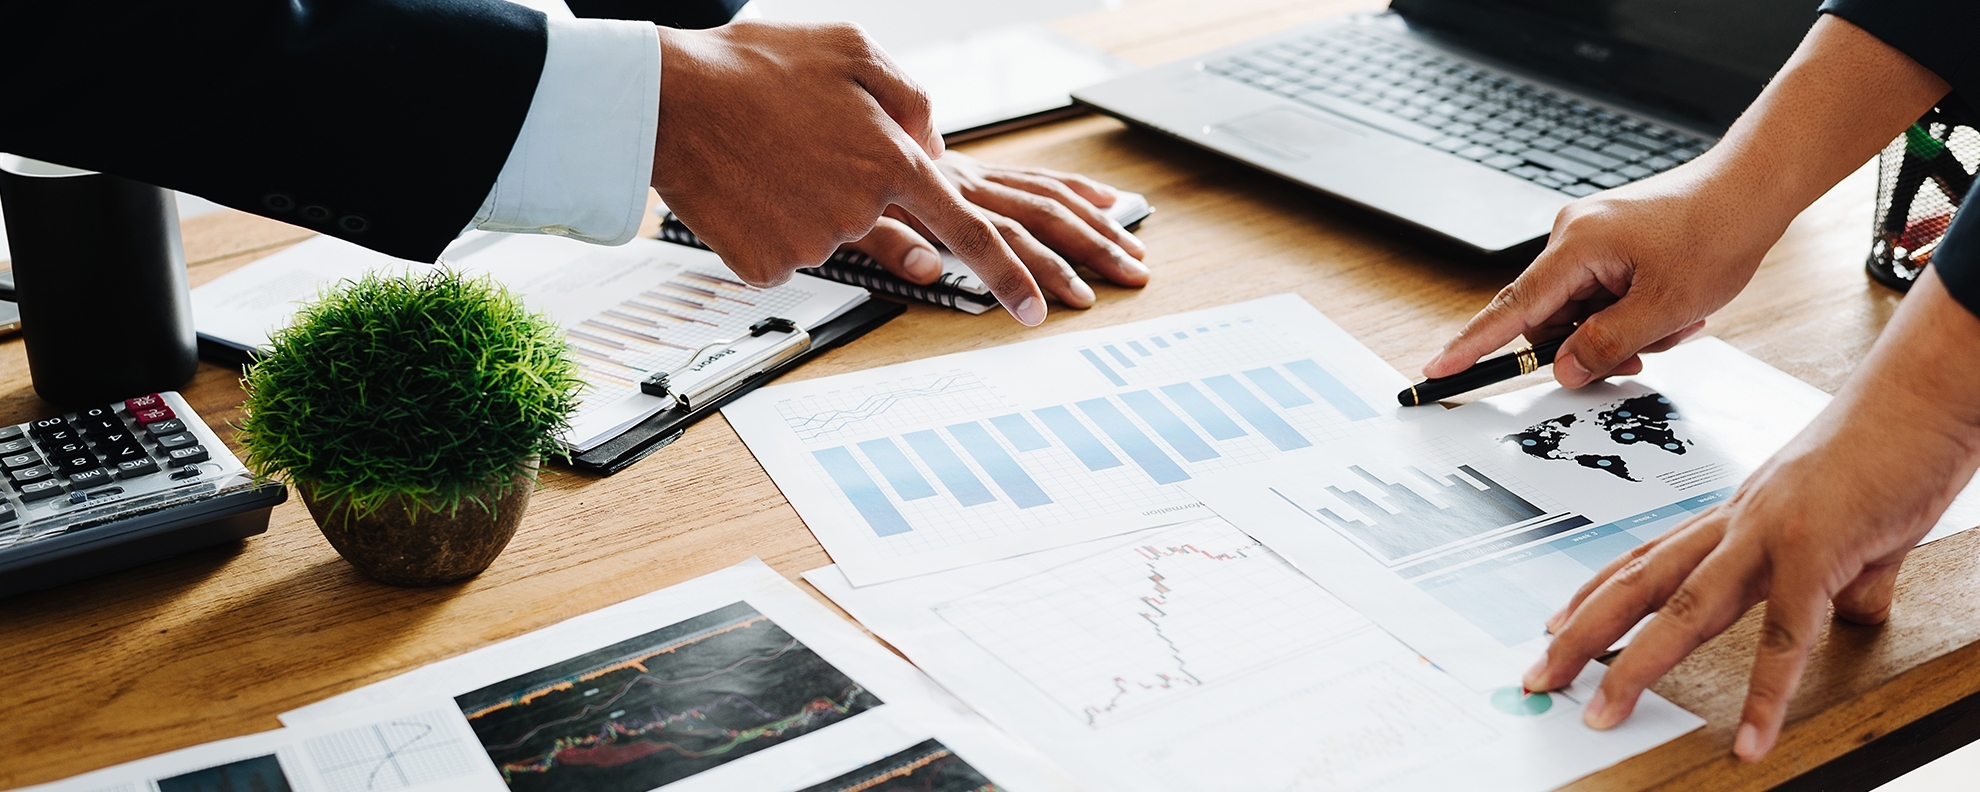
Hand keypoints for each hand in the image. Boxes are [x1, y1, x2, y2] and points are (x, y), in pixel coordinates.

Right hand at [649, 21, 1046, 324]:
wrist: (666, 101)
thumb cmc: (756, 67)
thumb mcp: (853, 50)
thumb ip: (910, 99)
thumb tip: (932, 144)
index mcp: (893, 159)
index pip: (971, 229)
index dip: (1008, 273)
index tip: (1035, 310)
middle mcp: (860, 208)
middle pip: (875, 212)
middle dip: (845, 181)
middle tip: (797, 141)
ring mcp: (813, 243)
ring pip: (827, 231)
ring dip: (804, 198)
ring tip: (766, 153)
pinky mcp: (769, 266)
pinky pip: (785, 250)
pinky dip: (768, 222)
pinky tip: (745, 185)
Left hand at [843, 152, 1148, 308]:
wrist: (816, 123)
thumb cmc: (824, 171)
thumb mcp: (841, 218)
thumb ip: (884, 242)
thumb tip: (928, 268)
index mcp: (929, 193)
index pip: (987, 238)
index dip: (1018, 276)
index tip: (1045, 312)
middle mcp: (960, 179)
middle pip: (1037, 214)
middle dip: (1088, 249)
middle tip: (1127, 279)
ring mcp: (972, 173)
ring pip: (1046, 196)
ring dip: (1094, 225)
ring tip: (1132, 252)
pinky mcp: (975, 169)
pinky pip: (1035, 177)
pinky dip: (1076, 189)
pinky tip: (1108, 202)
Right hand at [1421, 168, 1759, 384]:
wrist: (1754, 187)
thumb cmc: (1716, 232)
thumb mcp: (1664, 307)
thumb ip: (1607, 345)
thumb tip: (1563, 371)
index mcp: (1576, 247)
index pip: (1510, 309)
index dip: (1472, 345)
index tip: (1438, 369)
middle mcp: (1572, 236)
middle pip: (1552, 318)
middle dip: (1593, 344)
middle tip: (1645, 353)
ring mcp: (1590, 236)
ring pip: (1581, 310)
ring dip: (1621, 330)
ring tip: (1673, 321)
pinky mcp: (1610, 241)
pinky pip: (1601, 292)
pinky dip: (1630, 311)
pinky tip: (1670, 307)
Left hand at [1523, 269, 1979, 761]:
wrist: (1922, 396)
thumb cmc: (1885, 449)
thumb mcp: (1846, 523)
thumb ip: (1839, 576)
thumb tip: (1849, 612)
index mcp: (1735, 516)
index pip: (1647, 558)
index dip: (1593, 593)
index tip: (1554, 624)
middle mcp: (1736, 524)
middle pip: (1639, 585)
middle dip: (1581, 635)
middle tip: (1538, 676)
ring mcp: (1769, 536)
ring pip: (1683, 610)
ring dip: (1636, 666)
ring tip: (1602, 712)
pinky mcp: (1817, 552)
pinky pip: (1784, 637)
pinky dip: (1765, 694)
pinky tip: (1750, 739)